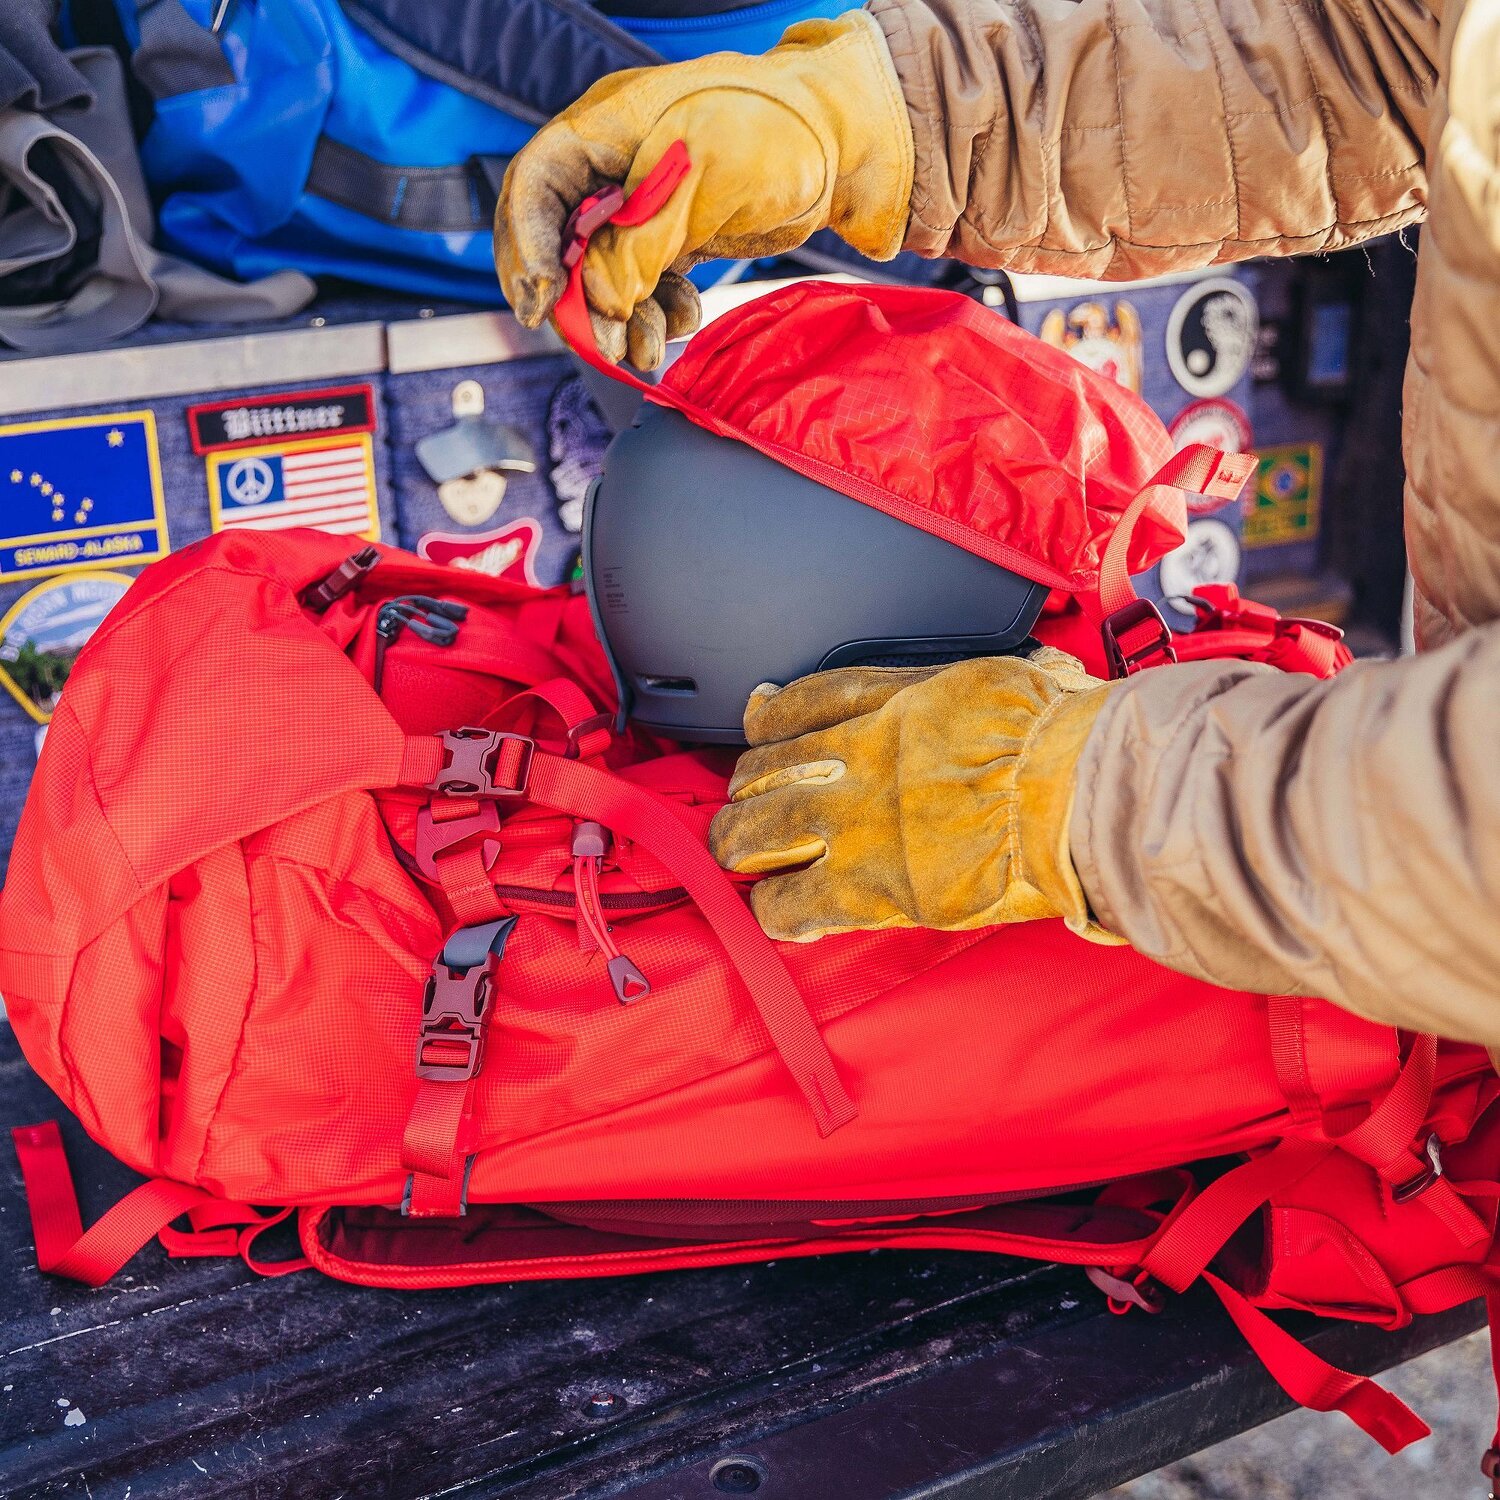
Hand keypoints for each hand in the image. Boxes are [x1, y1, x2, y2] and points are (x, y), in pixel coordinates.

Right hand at [495, 10, 912, 368]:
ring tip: (642, 349)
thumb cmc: (774, 134)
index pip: (535, 188)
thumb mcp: (697, 180)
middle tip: (598, 342)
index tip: (544, 303)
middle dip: (576, 299)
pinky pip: (644, 284)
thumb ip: (639, 242)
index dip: (527, 247)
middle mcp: (613, 166)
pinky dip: (655, 312)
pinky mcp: (674, 236)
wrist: (844, 145)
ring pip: (604, 273)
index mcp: (604, 129)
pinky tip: (678, 324)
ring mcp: (643, 204)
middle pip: (561, 240)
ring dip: (618, 318)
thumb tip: (600, 299)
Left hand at [709, 650, 1124, 942]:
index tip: (756, 720)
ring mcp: (853, 825)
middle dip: (746, 789)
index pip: (800, 705)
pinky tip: (779, 911)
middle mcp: (856, 761)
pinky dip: (775, 910)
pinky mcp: (866, 889)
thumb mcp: (1005, 681)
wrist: (1075, 791)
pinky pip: (789, 906)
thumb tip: (1017, 678)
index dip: (767, 716)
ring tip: (744, 856)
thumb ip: (972, 694)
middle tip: (749, 803)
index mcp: (890, 707)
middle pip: (761, 771)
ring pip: (754, 835)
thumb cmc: (1061, 737)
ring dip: (739, 845)